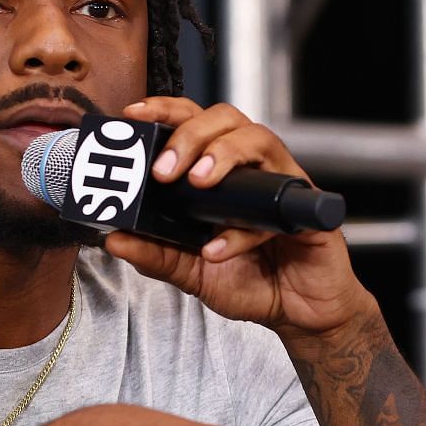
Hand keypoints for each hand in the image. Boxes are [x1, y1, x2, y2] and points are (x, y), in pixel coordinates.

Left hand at [100, 97, 376, 336]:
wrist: (297, 315)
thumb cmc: (251, 282)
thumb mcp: (191, 271)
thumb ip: (155, 255)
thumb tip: (113, 239)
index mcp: (222, 173)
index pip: (194, 122)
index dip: (165, 110)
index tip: (133, 115)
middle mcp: (254, 169)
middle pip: (226, 118)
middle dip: (190, 134)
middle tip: (164, 169)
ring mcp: (284, 184)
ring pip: (258, 139)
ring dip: (223, 154)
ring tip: (198, 181)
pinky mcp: (311, 210)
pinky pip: (280, 201)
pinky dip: (246, 228)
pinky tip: (220, 247)